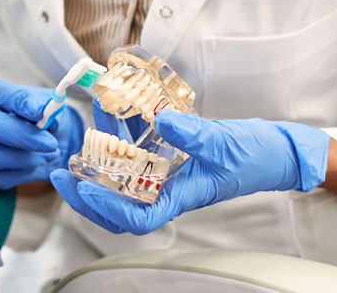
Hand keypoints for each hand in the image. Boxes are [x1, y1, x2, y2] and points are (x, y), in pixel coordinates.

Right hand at [0, 80, 83, 188]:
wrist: (45, 144)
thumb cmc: (42, 119)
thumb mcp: (48, 105)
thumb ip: (47, 106)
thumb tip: (43, 112)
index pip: (1, 95)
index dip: (21, 103)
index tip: (41, 111)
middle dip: (20, 135)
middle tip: (51, 142)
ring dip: (27, 157)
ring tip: (50, 152)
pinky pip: (0, 178)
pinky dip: (25, 172)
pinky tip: (38, 162)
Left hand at [51, 111, 330, 234]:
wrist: (276, 152)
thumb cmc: (256, 154)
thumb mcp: (221, 139)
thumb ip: (189, 131)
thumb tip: (158, 119)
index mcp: (182, 196)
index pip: (138, 218)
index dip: (108, 208)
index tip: (84, 187)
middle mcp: (171, 193)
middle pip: (120, 211)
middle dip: (86, 196)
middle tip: (60, 174)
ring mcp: (169, 182)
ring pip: (123, 192)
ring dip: (96, 177)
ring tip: (72, 158)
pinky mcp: (171, 167)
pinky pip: (136, 169)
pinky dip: (117, 157)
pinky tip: (104, 136)